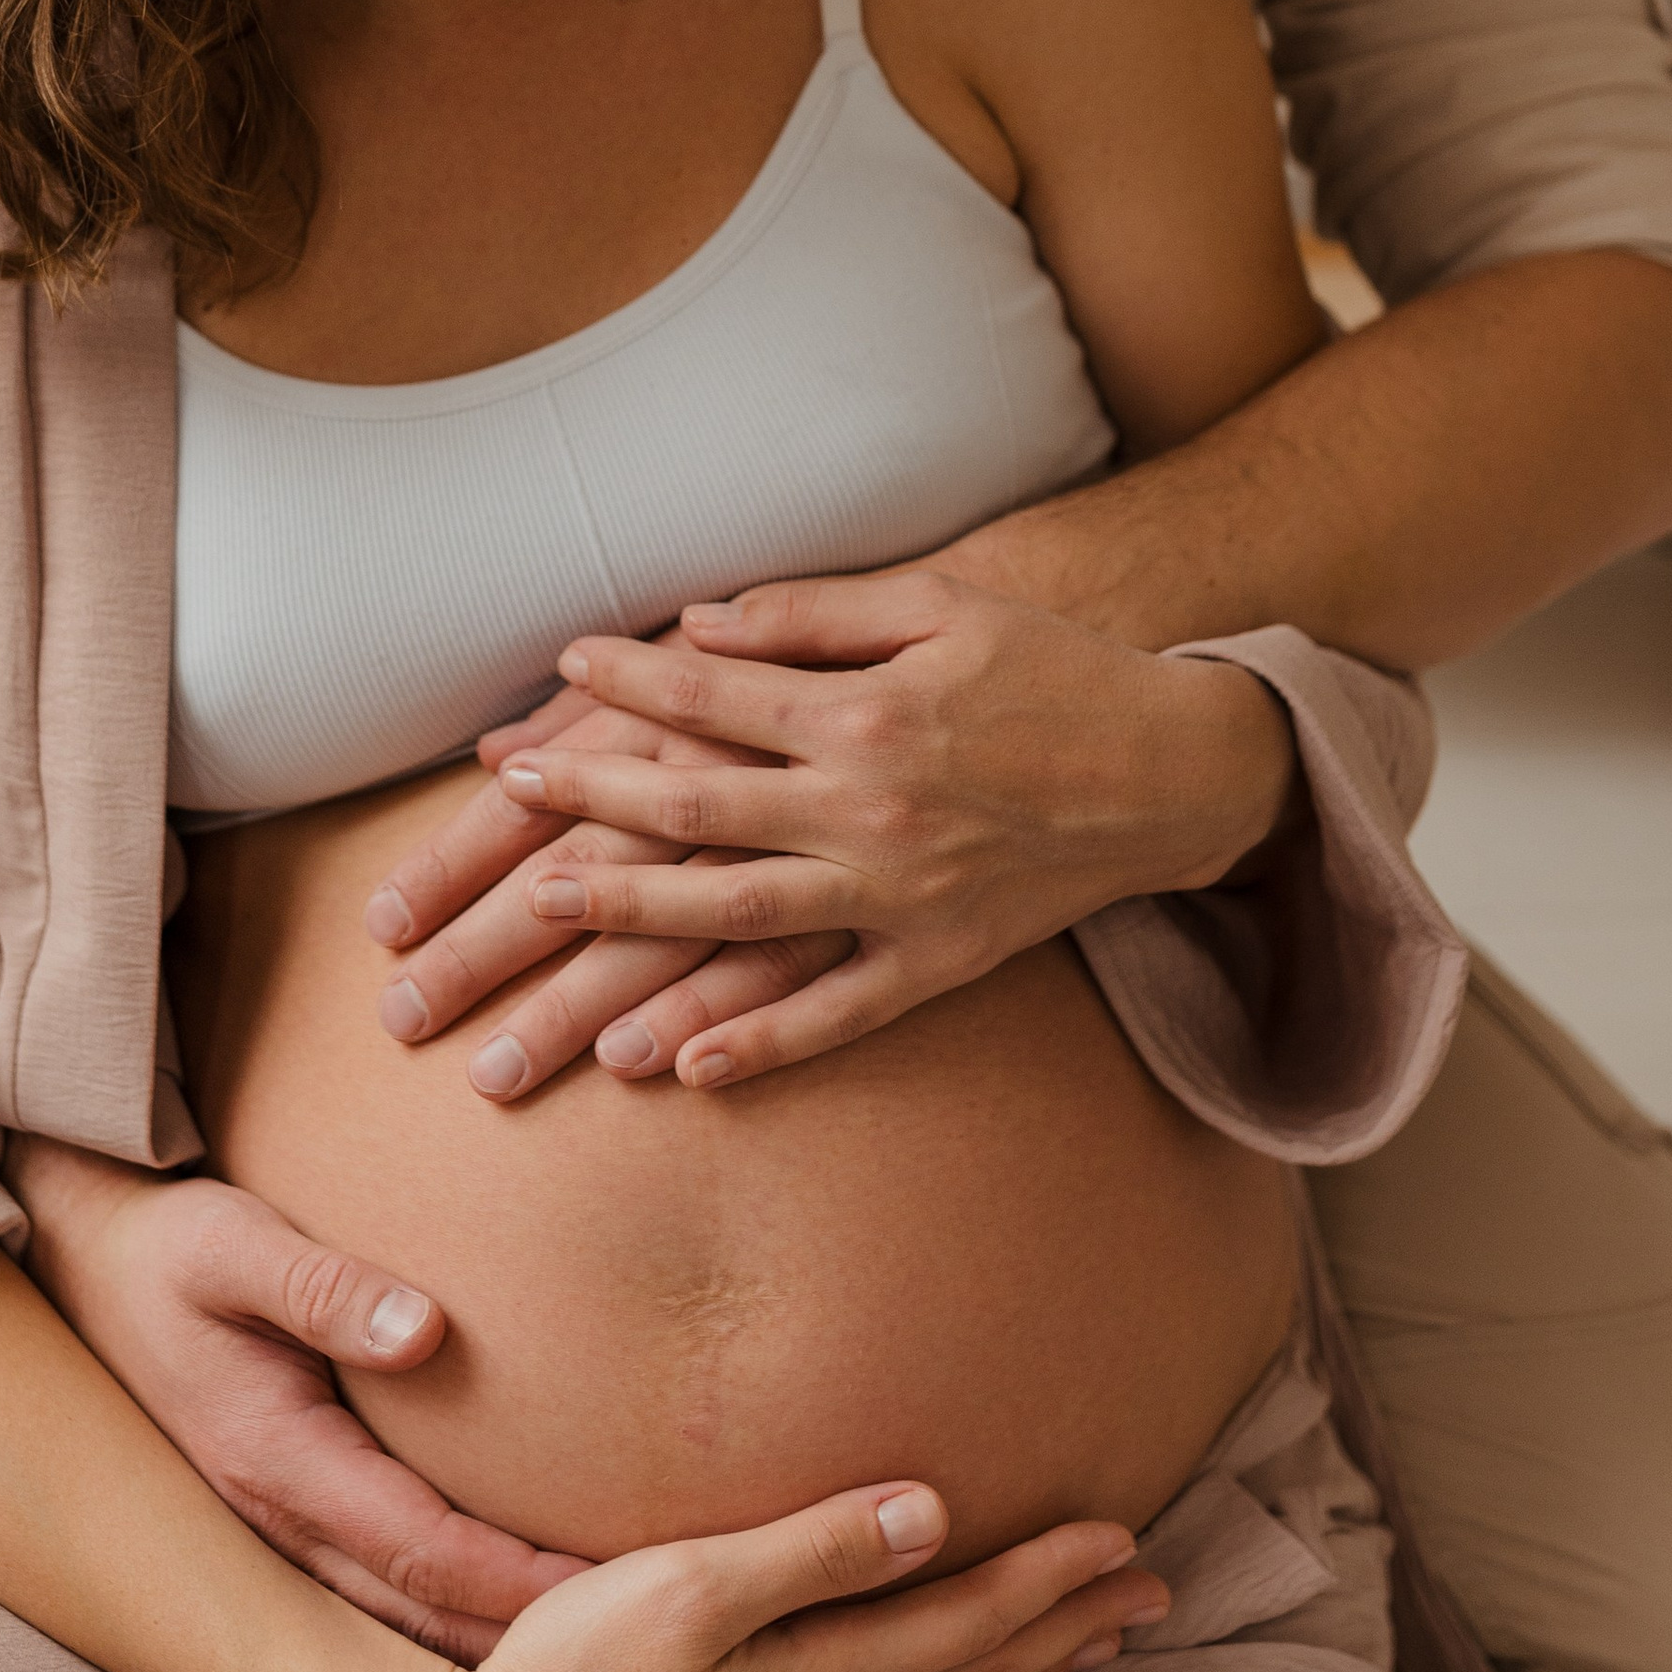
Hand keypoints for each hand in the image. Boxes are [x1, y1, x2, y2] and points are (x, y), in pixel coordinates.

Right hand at [6, 1136, 588, 1662]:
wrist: (84, 1257)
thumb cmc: (170, 1242)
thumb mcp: (235, 1243)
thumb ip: (325, 1286)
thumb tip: (424, 1331)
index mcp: (274, 1460)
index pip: (418, 1550)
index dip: (513, 1583)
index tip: (613, 1594)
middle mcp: (276, 1516)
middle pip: (418, 1612)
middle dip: (525, 1642)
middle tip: (643, 1648)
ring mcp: (276, 1525)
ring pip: (396, 1616)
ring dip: (490, 1639)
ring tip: (602, 1651)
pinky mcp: (286, 1509)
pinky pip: (376, 1587)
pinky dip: (447, 1611)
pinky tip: (511, 1613)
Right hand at [364, 1479, 1171, 1671]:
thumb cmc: (571, 1669)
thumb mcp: (683, 1585)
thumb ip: (812, 1549)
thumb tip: (932, 1511)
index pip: (967, 1618)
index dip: (1050, 1576)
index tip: (1122, 1534)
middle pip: (980, 1671)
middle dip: (1072, 1625)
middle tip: (1155, 1589)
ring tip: (1102, 1646)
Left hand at [376, 568, 1298, 1096]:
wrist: (1176, 770)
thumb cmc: (1051, 670)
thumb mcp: (943, 603)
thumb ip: (815, 613)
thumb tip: (700, 621)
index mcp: (864, 712)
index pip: (708, 697)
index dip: (621, 686)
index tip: (547, 682)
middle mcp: (869, 808)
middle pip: (691, 812)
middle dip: (582, 805)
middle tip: (496, 803)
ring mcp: (900, 897)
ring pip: (734, 922)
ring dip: (628, 925)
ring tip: (539, 926)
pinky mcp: (937, 963)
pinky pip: (832, 1016)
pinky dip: (754, 1045)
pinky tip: (673, 1067)